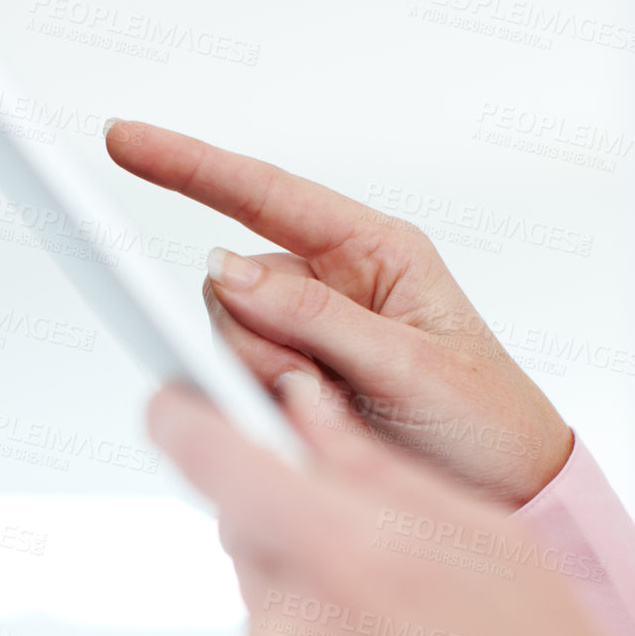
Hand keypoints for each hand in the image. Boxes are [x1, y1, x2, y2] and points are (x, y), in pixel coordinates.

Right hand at [106, 119, 572, 506]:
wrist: (511, 495)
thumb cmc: (485, 419)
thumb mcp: (411, 364)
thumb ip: (317, 317)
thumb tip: (226, 270)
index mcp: (373, 250)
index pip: (264, 194)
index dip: (188, 165)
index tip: (124, 140)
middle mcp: (331, 285)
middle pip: (231, 284)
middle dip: (255, 338)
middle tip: (316, 387)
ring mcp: (306, 338)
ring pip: (227, 343)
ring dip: (265, 383)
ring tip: (335, 414)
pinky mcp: (291, 389)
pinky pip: (237, 388)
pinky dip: (265, 411)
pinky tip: (316, 428)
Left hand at [147, 373, 634, 635]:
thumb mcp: (491, 545)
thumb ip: (376, 469)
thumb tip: (304, 410)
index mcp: (351, 554)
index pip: (213, 459)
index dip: (184, 420)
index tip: (176, 404)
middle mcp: (292, 628)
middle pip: (247, 535)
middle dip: (299, 530)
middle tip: (386, 569)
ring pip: (263, 610)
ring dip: (312, 609)